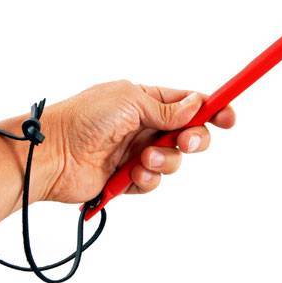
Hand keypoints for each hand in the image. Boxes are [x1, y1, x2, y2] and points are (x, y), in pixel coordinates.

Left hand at [32, 80, 234, 203]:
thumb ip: (168, 108)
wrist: (51, 155)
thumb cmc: (84, 118)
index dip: (212, 109)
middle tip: (185, 142)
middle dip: (193, 139)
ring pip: (174, 161)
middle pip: (189, 133)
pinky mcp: (127, 178)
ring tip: (142, 161)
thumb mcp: (131, 101)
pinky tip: (129, 175)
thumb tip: (196, 104)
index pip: (189, 103)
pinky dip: (145, 180)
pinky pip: (153, 182)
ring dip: (164, 162)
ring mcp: (137, 152)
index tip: (229, 118)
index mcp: (147, 100)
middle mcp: (145, 125)